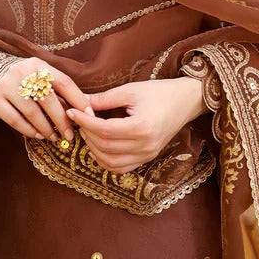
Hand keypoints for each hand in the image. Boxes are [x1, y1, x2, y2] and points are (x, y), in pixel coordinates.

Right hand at [0, 57, 93, 141]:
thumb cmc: (20, 77)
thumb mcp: (37, 74)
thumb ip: (55, 88)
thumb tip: (80, 109)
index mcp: (38, 65)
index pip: (64, 82)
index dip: (78, 99)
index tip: (89, 115)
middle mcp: (23, 73)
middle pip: (48, 99)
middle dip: (62, 120)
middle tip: (70, 134)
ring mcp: (7, 86)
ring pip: (32, 112)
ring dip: (46, 128)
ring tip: (55, 137)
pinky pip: (15, 120)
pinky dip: (29, 130)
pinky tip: (37, 135)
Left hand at [66, 77, 205, 173]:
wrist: (185, 101)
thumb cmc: (159, 92)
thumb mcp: (131, 90)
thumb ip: (105, 99)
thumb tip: (81, 102)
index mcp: (141, 127)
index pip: (104, 130)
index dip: (85, 122)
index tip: (72, 112)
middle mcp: (144, 146)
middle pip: (105, 148)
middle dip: (87, 134)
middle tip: (79, 119)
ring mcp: (147, 156)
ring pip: (110, 163)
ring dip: (94, 149)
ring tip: (87, 131)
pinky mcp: (147, 159)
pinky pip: (121, 168)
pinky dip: (106, 160)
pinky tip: (99, 146)